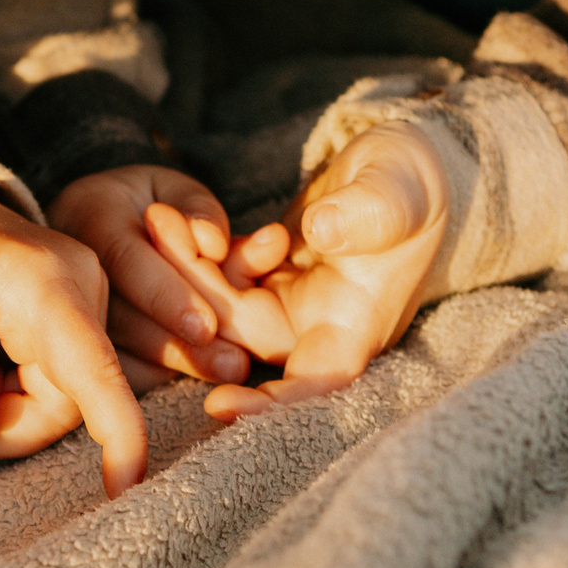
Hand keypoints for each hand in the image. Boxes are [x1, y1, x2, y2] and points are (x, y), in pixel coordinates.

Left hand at [0, 171, 146, 496]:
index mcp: (37, 281)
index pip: (90, 368)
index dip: (115, 431)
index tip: (129, 483)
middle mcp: (82, 283)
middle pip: (68, 401)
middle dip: (4, 418)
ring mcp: (92, 295)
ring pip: (66, 399)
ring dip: (6, 402)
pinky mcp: (90, 311)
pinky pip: (66, 384)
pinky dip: (17, 388)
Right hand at [48, 165, 252, 387]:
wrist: (93, 222)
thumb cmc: (149, 204)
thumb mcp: (176, 189)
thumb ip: (200, 210)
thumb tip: (214, 244)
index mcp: (92, 215)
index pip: (128, 261)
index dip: (167, 296)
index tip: (206, 326)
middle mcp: (69, 265)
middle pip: (124, 316)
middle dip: (181, 346)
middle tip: (233, 364)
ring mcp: (67, 308)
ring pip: (119, 351)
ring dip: (175, 366)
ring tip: (226, 372)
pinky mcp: (74, 343)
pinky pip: (116, 368)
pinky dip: (158, 376)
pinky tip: (195, 375)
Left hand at [148, 124, 448, 421]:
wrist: (396, 162)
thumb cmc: (410, 182)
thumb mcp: (397, 191)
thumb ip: (368, 213)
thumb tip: (325, 231)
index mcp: (358, 322)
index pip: (316, 383)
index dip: (270, 404)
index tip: (217, 404)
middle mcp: (317, 324)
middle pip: (245, 341)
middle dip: (196, 308)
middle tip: (158, 255)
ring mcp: (287, 301)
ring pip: (221, 307)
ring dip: (187, 272)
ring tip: (160, 219)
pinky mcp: (265, 276)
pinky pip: (217, 278)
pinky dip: (195, 253)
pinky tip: (171, 217)